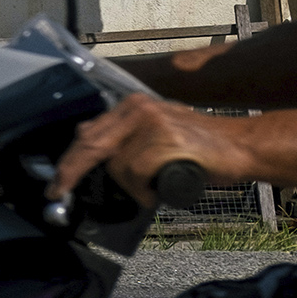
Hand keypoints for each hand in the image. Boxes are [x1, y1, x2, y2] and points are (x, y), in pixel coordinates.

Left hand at [48, 94, 256, 209]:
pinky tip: (158, 191)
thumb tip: (89, 142)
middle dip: (71, 172)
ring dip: (130, 187)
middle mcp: (139, 108)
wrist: (240, 147)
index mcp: (133, 106)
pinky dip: (144, 191)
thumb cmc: (200, 147)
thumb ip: (127, 136)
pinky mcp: (165, 141)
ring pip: (117, 166)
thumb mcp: (157, 132)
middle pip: (91, 145)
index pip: (90, 133)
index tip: (56, 182)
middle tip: (57, 192)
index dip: (70, 159)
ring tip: (151, 189)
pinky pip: (138, 174)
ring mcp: (152, 123)